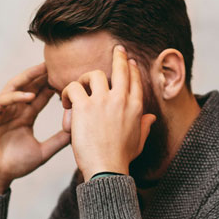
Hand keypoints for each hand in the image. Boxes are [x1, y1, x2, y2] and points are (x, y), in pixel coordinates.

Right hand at [0, 63, 70, 196]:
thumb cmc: (15, 166)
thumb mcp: (43, 151)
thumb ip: (58, 141)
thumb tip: (78, 133)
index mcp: (25, 116)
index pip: (40, 96)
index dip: (51, 85)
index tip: (67, 76)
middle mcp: (13, 110)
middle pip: (28, 86)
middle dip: (41, 75)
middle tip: (57, 63)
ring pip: (14, 88)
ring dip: (28, 78)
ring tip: (43, 70)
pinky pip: (2, 101)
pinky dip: (15, 97)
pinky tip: (28, 96)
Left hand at [61, 45, 155, 181]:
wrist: (107, 169)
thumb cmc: (121, 159)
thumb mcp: (138, 141)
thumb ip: (145, 126)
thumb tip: (152, 117)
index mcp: (136, 108)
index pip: (134, 80)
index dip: (131, 68)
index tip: (128, 61)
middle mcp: (121, 100)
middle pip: (121, 68)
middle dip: (119, 56)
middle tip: (116, 50)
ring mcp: (103, 101)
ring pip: (93, 75)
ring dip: (83, 81)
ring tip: (77, 92)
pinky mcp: (84, 106)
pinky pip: (73, 88)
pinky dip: (67, 93)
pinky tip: (66, 104)